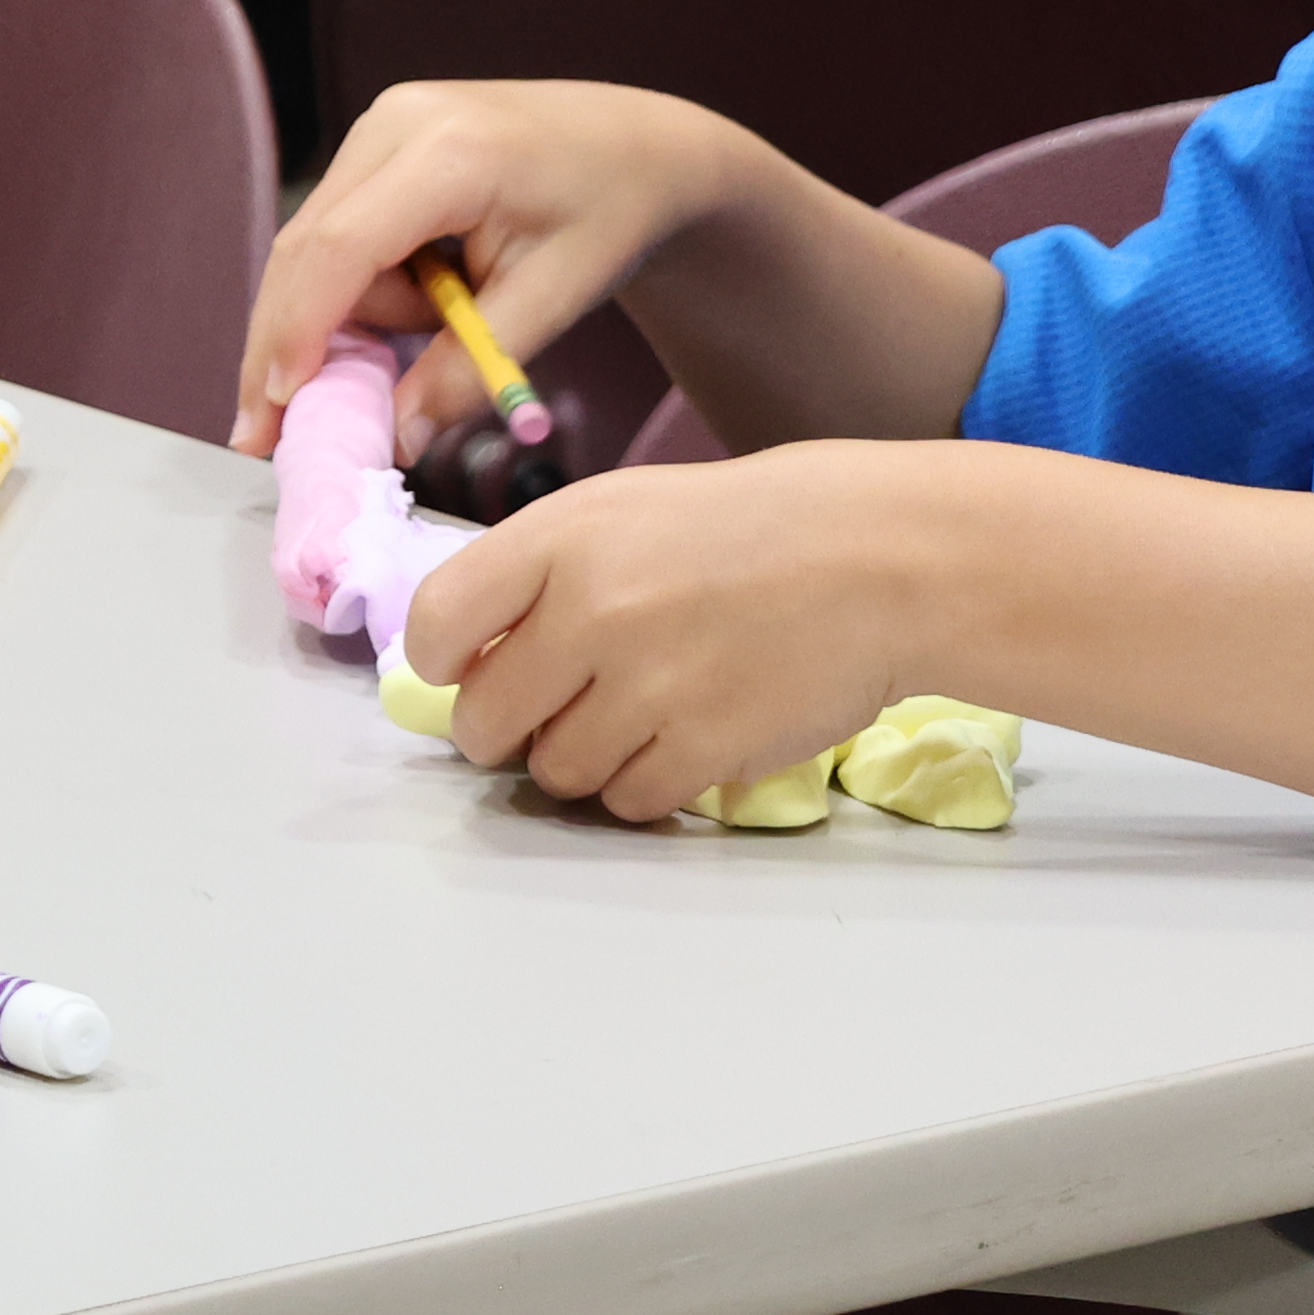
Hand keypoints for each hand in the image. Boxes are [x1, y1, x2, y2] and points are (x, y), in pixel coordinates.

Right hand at [234, 79, 754, 458]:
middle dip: (287, 343)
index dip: (300, 329)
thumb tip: (394, 441)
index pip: (344, 246)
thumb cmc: (609, 215)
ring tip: (446, 318)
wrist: (636, 147)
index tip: (279, 407)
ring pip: (316, 248)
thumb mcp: (550, 303)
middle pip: (305, 248)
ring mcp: (381, 124)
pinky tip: (425, 296)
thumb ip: (466, 374)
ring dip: (356, 313)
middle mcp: (398, 121)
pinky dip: (360, 287)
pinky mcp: (376, 141)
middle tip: (268, 434)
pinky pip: (337, 232)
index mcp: (453, 151)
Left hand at [397, 436, 945, 819]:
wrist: (877, 558)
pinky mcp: (703, 748)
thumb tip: (463, 661)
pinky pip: (627, 802)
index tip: (466, 669)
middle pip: (484, 720)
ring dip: (581, 758)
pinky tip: (679, 737)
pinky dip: (643, 784)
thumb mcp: (624, 512)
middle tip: (548, 712)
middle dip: (504, 729)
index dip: (441, 662)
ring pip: (554, 772)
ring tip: (634, 714)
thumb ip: (539, 573)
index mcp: (563, 537)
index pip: (436, 624)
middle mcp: (593, 611)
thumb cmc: (744, 530)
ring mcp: (648, 685)